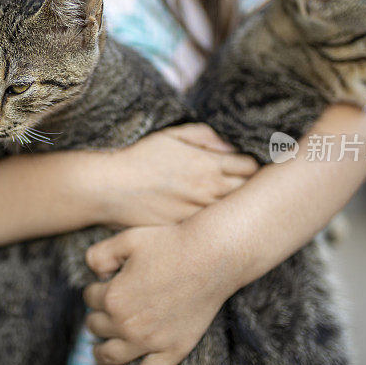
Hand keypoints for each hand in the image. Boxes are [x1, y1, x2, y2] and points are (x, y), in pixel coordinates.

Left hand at [82, 221, 247, 364]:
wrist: (212, 256)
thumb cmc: (170, 243)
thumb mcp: (127, 239)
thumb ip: (98, 254)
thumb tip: (93, 274)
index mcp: (113, 297)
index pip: (90, 296)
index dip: (98, 285)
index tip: (110, 278)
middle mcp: (128, 324)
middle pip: (96, 325)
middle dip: (99, 313)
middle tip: (110, 304)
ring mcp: (150, 342)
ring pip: (110, 354)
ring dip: (99, 350)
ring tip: (99, 346)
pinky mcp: (172, 352)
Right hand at [98, 124, 257, 226]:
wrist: (110, 187)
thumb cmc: (139, 157)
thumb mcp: (172, 134)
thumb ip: (206, 137)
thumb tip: (231, 147)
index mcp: (209, 164)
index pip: (252, 168)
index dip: (255, 167)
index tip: (250, 168)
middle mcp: (209, 191)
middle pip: (249, 194)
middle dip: (253, 190)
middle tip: (251, 189)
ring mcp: (199, 214)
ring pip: (233, 215)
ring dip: (236, 210)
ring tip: (237, 209)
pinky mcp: (186, 230)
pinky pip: (211, 229)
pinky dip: (216, 225)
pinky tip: (214, 223)